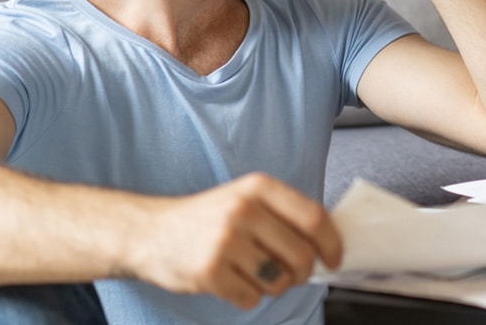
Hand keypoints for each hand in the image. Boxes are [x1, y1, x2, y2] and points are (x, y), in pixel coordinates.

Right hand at [127, 173, 341, 309]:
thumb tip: (326, 246)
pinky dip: (247, 297)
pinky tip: (232, 281)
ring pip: (278, 281)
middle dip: (304, 273)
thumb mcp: (246, 199)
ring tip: (255, 274)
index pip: (314, 217)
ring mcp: (225, 241)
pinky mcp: (208, 272)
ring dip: (274, 286)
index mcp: (259, 187)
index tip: (335, 259)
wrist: (150, 232)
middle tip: (293, 275)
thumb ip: (284, 215)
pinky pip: (250, 298)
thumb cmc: (208, 218)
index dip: (331, 243)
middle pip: (301, 254)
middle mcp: (243, 210)